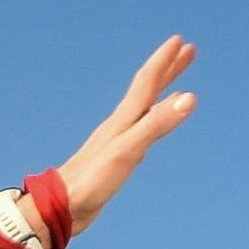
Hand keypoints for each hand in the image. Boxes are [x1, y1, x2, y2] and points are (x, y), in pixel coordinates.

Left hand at [49, 37, 199, 230]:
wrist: (60, 207)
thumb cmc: (91, 180)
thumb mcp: (128, 150)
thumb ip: (156, 124)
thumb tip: (188, 97)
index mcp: (124, 120)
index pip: (147, 82)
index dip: (164, 62)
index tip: (180, 41)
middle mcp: (120, 125)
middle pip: (147, 90)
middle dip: (168, 70)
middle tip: (187, 52)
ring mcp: (117, 141)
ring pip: (145, 109)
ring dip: (163, 95)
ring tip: (177, 90)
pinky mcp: (114, 159)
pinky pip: (140, 132)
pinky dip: (153, 122)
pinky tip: (152, 129)